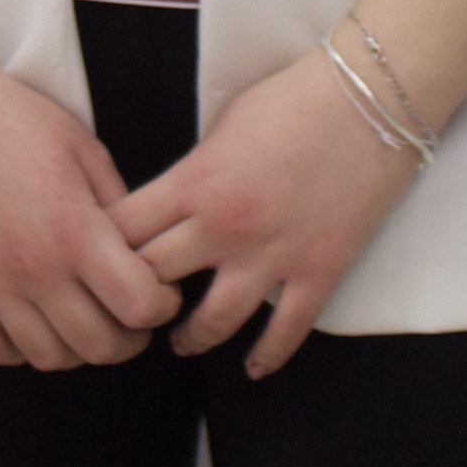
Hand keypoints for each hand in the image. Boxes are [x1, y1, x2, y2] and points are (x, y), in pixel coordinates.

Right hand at [0, 50, 180, 370]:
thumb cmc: (13, 121)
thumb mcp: (85, 150)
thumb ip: (119, 208)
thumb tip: (142, 252)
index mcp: (74, 230)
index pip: (139, 305)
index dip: (162, 304)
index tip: (158, 289)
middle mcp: (34, 268)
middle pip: (101, 346)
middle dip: (130, 336)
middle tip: (129, 312)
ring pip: (50, 358)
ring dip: (78, 347)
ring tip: (84, 319)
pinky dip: (21, 348)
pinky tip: (33, 320)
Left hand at [110, 37, 432, 375]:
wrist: (369, 101)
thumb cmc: (293, 99)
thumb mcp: (222, 124)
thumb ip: (194, 171)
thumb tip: (176, 201)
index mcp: (194, 183)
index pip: (123, 231)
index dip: (101, 249)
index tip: (97, 260)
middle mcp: (224, 227)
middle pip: (154, 279)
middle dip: (133, 295)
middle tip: (129, 308)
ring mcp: (273, 255)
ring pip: (213, 321)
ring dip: (189, 338)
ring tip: (180, 343)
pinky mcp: (318, 272)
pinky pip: (285, 331)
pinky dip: (266, 357)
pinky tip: (253, 367)